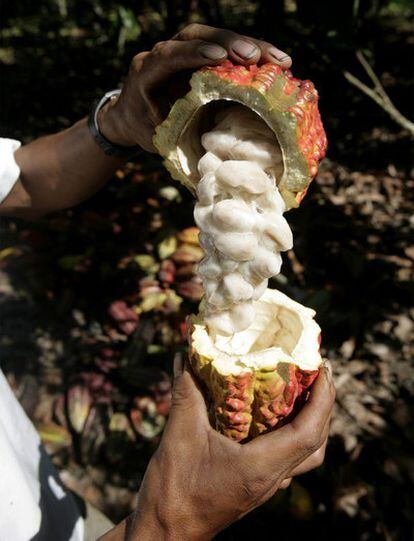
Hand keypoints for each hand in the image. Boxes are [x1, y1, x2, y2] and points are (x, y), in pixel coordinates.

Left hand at [98, 24, 291, 151]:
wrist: (129, 115)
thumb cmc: (142, 128)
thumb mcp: (155, 136)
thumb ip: (176, 134)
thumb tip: (209, 152)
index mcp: (146, 71)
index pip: (168, 56)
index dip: (193, 54)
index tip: (219, 57)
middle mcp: (163, 53)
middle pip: (195, 35)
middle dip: (229, 42)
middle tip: (256, 56)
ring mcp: (182, 49)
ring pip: (214, 37)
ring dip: (249, 45)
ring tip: (280, 60)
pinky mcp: (198, 53)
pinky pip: (224, 47)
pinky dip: (249, 53)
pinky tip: (275, 62)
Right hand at [123, 356, 334, 540]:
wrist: (165, 534)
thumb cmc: (173, 491)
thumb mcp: (179, 436)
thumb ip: (185, 394)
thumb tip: (184, 357)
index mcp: (260, 467)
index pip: (309, 432)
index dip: (323, 399)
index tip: (324, 368)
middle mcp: (271, 478)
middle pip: (315, 442)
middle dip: (324, 405)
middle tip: (318, 373)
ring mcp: (265, 485)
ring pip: (305, 454)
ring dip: (312, 421)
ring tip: (304, 391)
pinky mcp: (255, 485)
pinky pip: (287, 458)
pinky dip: (292, 433)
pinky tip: (274, 416)